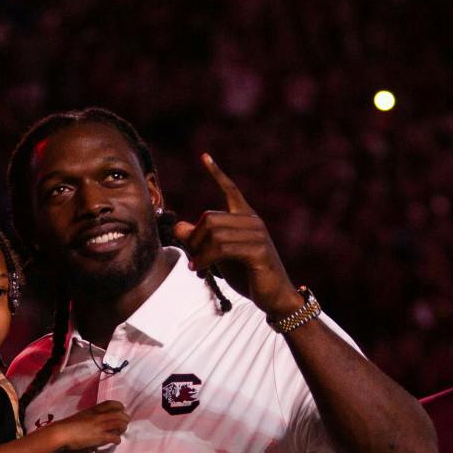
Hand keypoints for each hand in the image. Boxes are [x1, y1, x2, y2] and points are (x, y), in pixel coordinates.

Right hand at [48, 401, 128, 452]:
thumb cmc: (68, 425)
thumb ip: (90, 416)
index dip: (119, 406)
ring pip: (120, 424)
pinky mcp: (100, 437)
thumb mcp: (81, 415)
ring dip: (123, 428)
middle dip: (125, 418)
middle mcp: (99, 416)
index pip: (111, 403)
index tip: (121, 410)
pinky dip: (117, 439)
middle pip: (119, 414)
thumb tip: (94, 421)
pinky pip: (114, 437)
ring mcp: (100, 426)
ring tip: (121, 431)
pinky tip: (116, 441)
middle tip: (124, 423)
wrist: (62, 433)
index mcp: (93, 409)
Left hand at [168, 155, 302, 319]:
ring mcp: (257, 235)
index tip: (204, 157)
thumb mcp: (219, 254)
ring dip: (199, 252)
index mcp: (246, 217)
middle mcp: (253, 221)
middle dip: (194, 238)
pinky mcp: (257, 251)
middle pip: (210, 218)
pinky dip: (206, 259)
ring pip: (214, 234)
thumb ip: (201, 240)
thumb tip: (178, 226)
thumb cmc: (247, 273)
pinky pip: (223, 248)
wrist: (274, 296)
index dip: (217, 173)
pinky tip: (199, 268)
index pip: (230, 190)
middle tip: (192, 257)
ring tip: (196, 266)